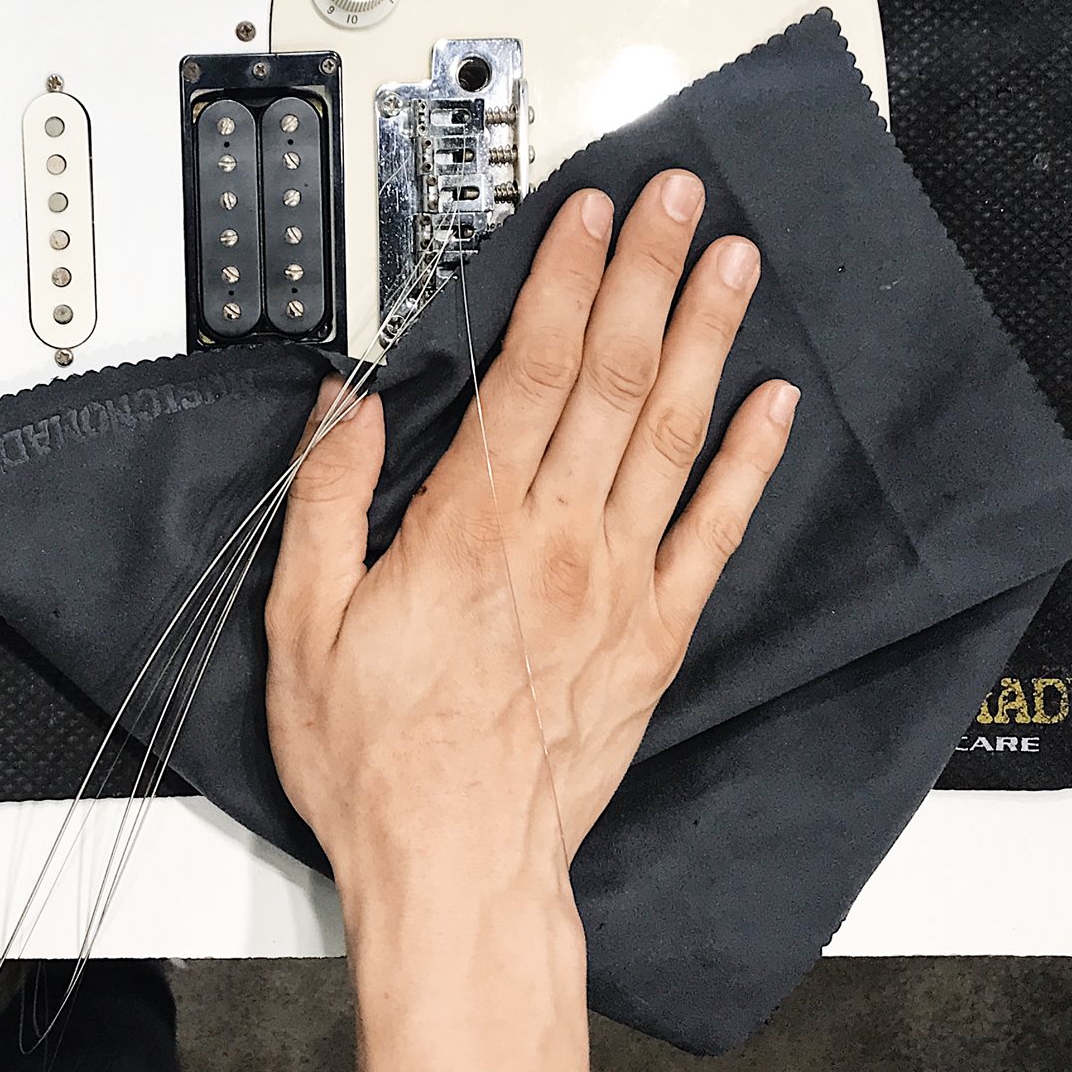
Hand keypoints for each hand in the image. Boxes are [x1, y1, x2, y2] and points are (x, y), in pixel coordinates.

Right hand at [263, 171, 794, 1071]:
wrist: (458, 871)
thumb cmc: (379, 761)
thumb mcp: (300, 626)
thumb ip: (326, 502)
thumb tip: (345, 407)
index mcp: (470, 527)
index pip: (532, 370)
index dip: (566, 280)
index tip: (592, 215)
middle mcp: (558, 541)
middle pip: (613, 379)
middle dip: (647, 276)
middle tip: (681, 201)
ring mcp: (618, 586)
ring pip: (670, 435)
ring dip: (705, 339)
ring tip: (733, 264)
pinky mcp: (655, 636)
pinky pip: (714, 532)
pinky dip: (745, 463)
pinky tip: (770, 404)